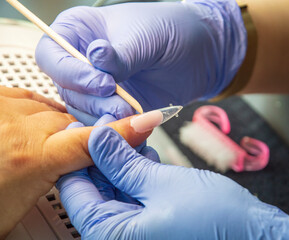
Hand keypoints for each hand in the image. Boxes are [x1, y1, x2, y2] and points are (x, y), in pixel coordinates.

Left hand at [0, 86, 150, 237]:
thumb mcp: (10, 215)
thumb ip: (45, 194)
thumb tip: (69, 189)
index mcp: (32, 158)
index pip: (92, 143)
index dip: (125, 131)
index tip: (148, 121)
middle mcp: (20, 126)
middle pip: (72, 125)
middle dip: (74, 140)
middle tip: (64, 159)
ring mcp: (6, 108)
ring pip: (50, 109)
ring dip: (51, 126)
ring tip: (38, 145)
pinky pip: (27, 97)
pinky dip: (32, 112)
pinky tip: (26, 125)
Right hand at [35, 0, 245, 117]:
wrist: (199, 54)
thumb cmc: (171, 31)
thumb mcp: (145, 36)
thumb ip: (120, 54)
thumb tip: (95, 58)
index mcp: (79, 31)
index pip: (51, 54)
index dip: (71, 72)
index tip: (103, 82)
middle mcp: (81, 61)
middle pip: (65, 87)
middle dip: (92, 100)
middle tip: (120, 105)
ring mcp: (96, 86)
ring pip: (82, 109)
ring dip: (103, 117)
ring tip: (129, 116)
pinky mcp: (113, 106)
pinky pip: (103, 122)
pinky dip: (114, 127)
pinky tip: (130, 128)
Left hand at [57, 126, 288, 238]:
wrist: (257, 235)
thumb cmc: (218, 221)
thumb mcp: (161, 183)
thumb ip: (122, 162)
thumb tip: (97, 137)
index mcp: (113, 237)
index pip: (76, 192)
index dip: (80, 154)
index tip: (85, 127)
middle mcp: (122, 238)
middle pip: (96, 190)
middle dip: (104, 154)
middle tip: (113, 123)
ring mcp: (139, 232)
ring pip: (116, 190)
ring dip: (122, 160)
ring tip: (131, 133)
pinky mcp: (155, 223)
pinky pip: (135, 195)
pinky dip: (137, 173)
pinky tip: (146, 154)